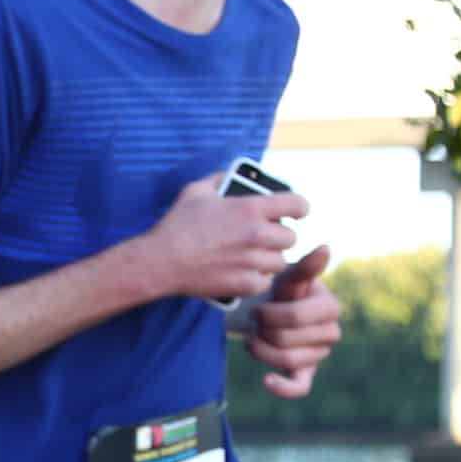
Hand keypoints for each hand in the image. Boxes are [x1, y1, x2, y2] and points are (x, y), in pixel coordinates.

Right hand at [143, 172, 305, 305]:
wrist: (161, 261)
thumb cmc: (176, 225)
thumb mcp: (196, 191)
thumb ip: (219, 180)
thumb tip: (229, 176)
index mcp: (251, 208)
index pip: (297, 204)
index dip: (299, 208)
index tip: (296, 212)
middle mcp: (258, 234)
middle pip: (291, 237)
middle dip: (279, 237)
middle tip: (265, 238)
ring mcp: (253, 261)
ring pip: (280, 262)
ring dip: (269, 259)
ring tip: (252, 257)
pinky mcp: (245, 284)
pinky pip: (265, 282)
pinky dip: (257, 279)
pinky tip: (242, 273)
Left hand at [245, 244, 338, 397]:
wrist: (272, 311)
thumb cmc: (282, 291)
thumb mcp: (288, 278)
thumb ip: (305, 267)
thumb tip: (326, 248)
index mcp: (329, 307)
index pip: (296, 318)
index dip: (270, 315)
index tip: (257, 309)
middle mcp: (330, 332)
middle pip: (286, 340)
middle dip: (263, 331)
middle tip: (255, 321)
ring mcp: (319, 354)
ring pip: (286, 360)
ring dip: (261, 349)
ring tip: (253, 337)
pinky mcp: (306, 373)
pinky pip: (299, 388)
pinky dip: (282, 387)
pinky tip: (266, 380)